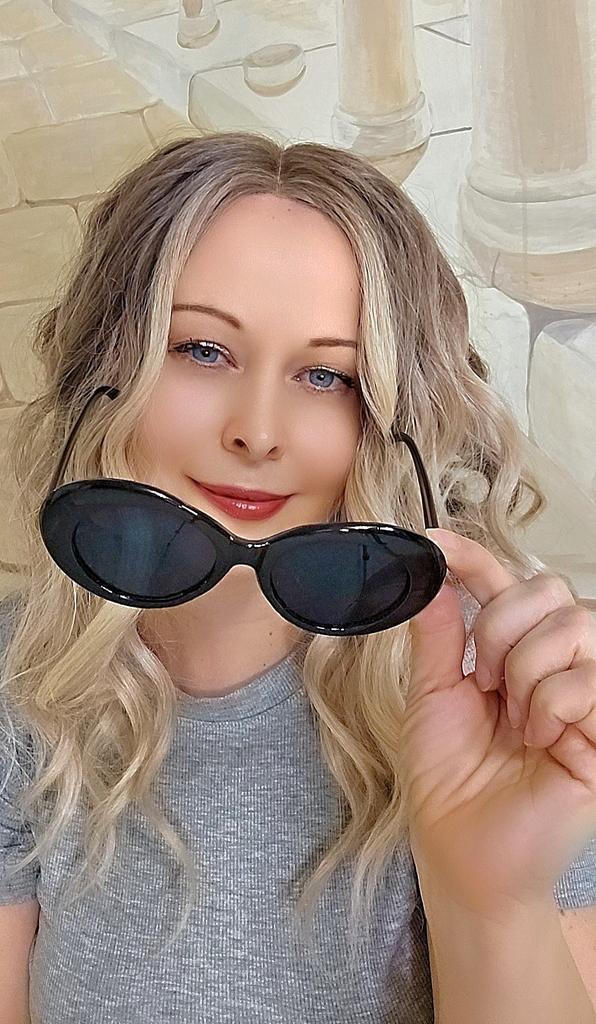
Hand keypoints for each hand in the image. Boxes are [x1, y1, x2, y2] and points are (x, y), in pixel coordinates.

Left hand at [400, 527, 595, 918]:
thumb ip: (437, 636)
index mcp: (513, 655)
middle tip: (484, 682)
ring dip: (525, 668)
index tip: (433, 543)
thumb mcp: (432, 698)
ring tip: (513, 717)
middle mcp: (557, 666)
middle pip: (550, 590)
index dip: (474, 557)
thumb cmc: (449, 783)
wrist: (461, 854)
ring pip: (573, 625)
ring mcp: (588, 696)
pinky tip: (540, 738)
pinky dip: (551, 703)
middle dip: (501, 626)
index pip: (506, 586)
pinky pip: (588, 679)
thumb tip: (431, 576)